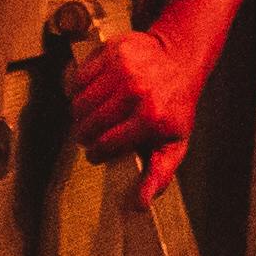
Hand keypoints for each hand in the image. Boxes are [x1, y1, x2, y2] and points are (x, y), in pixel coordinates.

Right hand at [68, 18, 215, 201]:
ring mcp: (122, 69)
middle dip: (85, 134)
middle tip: (90, 135)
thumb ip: (158, 175)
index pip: (104, 145)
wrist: (180, 59)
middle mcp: (135, 91)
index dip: (96, 154)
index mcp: (150, 117)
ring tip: (90, 116)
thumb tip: (139, 205)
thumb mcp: (174, 142)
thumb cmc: (174, 105)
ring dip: (79, 113)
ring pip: (78, 102)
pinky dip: (75, 89)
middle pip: (87, 123)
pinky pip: (76, 78)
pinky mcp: (111, 50)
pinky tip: (88, 94)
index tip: (96, 154)